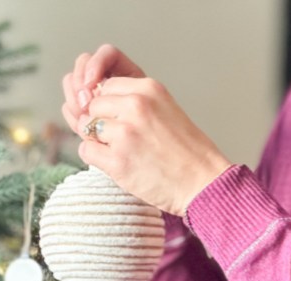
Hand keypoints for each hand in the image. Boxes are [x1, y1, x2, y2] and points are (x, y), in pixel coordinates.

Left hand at [61, 46, 231, 216]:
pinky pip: (86, 150)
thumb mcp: (166, 110)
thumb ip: (137, 102)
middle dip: (101, 122)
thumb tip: (99, 102)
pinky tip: (118, 164)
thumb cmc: (188, 153)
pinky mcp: (117, 160)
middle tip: (122, 140)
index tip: (122, 121)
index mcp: (149, 89)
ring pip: (87, 127)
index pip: (107, 86)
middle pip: (94, 105)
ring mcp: (125, 133)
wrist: (203, 184)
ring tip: (124, 152)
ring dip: (99, 141)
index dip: (110, 106)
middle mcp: (135, 105)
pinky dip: (96, 158)